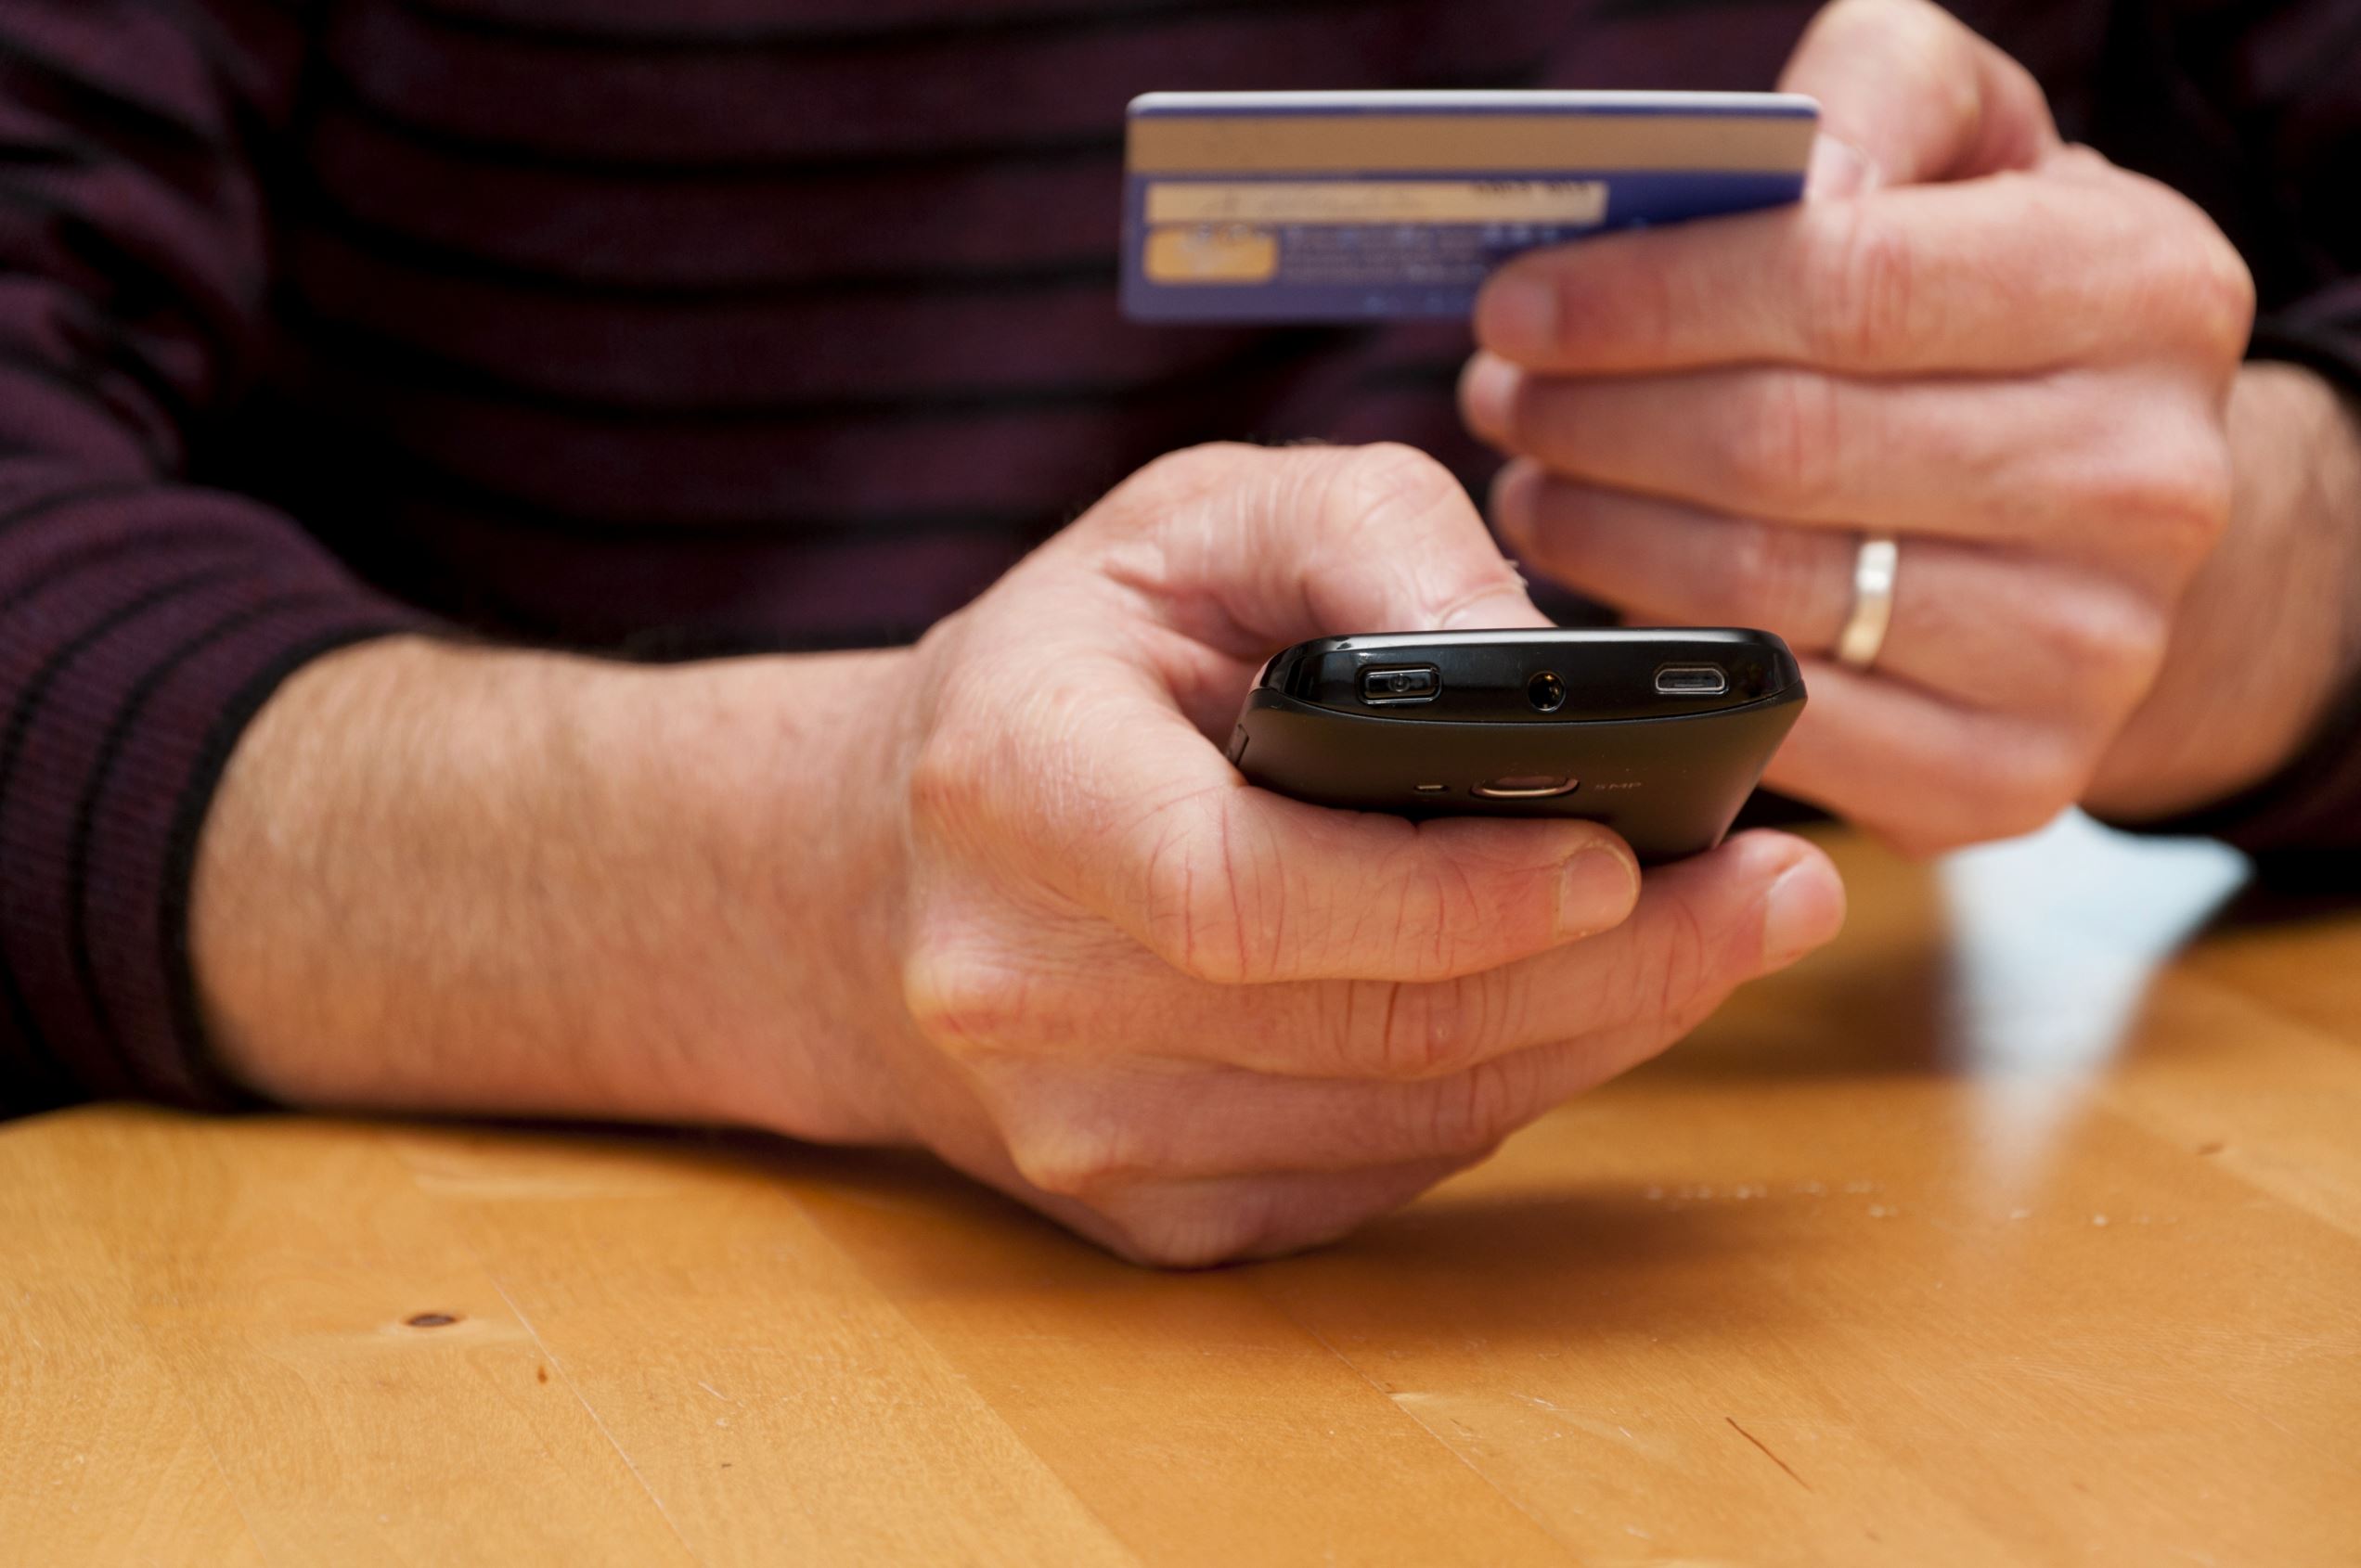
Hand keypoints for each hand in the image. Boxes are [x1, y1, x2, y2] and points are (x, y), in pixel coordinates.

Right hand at [196, 444, 1844, 1269]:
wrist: (878, 877)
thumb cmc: (1069, 668)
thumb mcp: (1194, 520)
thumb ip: (1365, 535)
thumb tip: (1535, 656)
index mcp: (1009, 787)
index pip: (1239, 893)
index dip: (1445, 899)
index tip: (1627, 862)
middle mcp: (1019, 991)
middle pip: (1361, 1026)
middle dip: (1606, 971)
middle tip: (1776, 891)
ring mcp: (1077, 1134)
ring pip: (1401, 1118)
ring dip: (1594, 1036)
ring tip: (1728, 932)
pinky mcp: (1149, 1217)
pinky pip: (1384, 1171)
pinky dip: (1510, 1088)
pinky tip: (1584, 1002)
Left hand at [1459, 0, 2255, 855]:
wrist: (2116, 513)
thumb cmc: (1997, 306)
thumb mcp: (1974, 148)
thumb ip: (1878, 95)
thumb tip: (1786, 170)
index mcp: (2144, 292)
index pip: (1848, 285)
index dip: (1651, 300)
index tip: (1519, 306)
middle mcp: (2143, 482)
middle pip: (1782, 447)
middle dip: (1598, 420)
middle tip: (1501, 398)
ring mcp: (2087, 652)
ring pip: (1762, 593)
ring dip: (1599, 537)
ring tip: (1533, 482)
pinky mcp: (2012, 782)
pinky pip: (1785, 725)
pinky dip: (1662, 662)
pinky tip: (1601, 598)